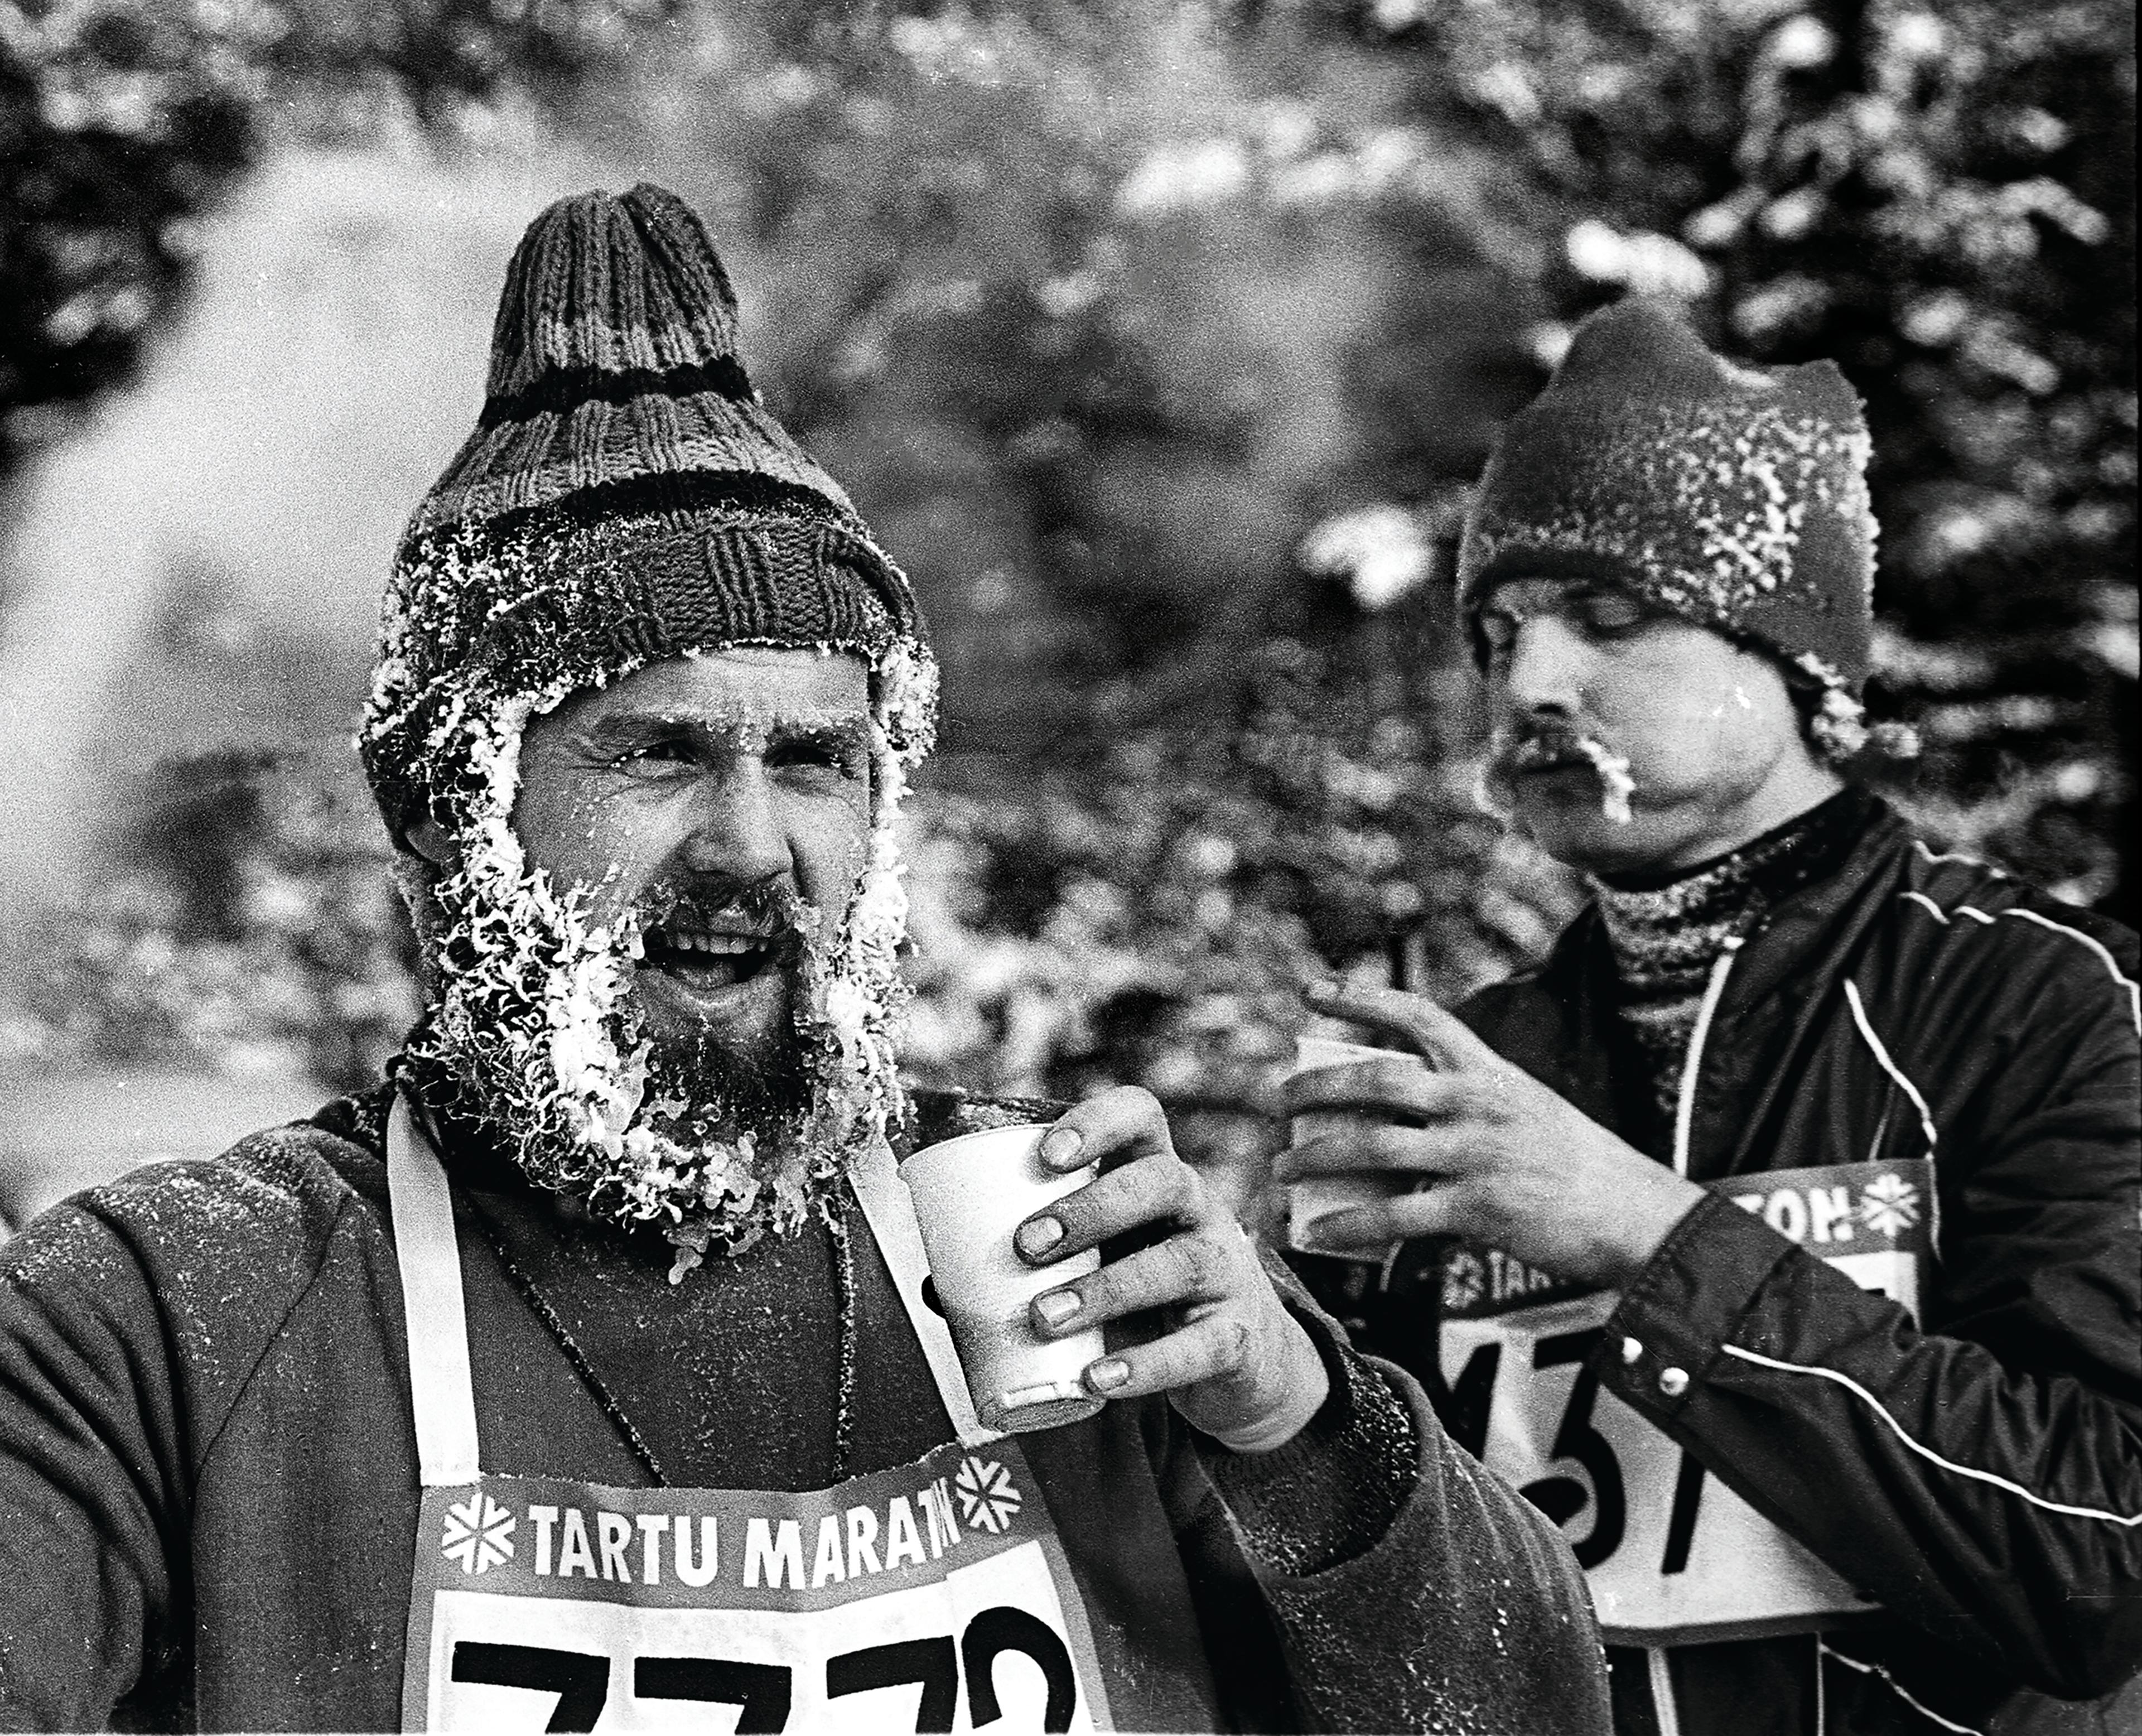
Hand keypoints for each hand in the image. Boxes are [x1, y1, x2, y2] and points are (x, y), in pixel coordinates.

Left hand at [1016, 1086, 1329, 1450]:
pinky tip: (1101, 1379)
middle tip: (1024, 1246)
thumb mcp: (1105, 1262)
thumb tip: (935, 1287)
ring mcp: (1226, 1271)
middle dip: (1091, 1208)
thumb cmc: (1150, 1294)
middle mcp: (1199, 1211)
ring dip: (1105, 1288)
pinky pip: (1201, 1346)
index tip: (1043, 1156)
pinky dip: (1148, 1364)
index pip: (1142, 1118)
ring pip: (1177, 1262)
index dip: (1096, 1124)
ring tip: (1043, 1318)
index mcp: (1157, 1177)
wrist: (1244, 1363)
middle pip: (1162, 1181)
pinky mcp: (1237, 1337)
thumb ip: (1034, 1268)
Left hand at [1276, 983, 1704, 1288]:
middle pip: (1374, 1080)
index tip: (1309, 991)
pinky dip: (1347, 1225)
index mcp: (1489, 1070)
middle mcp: (1477, 1102)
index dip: (1359, 998)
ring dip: (1315, 1156)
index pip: (1417, 1015)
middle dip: (1315, 1088)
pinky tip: (1316, 1233)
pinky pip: (1394, 1217)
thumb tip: (1404, 1116)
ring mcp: (1475, 1154)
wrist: (1637, 1216)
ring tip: (1283, 1167)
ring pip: (1371, 1146)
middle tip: (1280, 1099)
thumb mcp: (1529, 1109)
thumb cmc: (1579, 1166)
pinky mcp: (1477, 1208)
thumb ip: (1472, 1103)